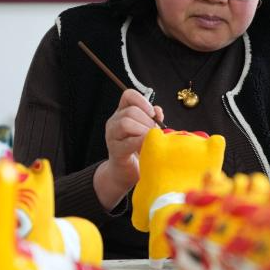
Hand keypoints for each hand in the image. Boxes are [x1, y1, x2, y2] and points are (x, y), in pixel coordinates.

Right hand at [93, 89, 164, 209]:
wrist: (126, 174)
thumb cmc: (139, 150)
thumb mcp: (148, 131)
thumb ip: (153, 119)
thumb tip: (158, 111)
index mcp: (122, 113)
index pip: (128, 96)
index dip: (142, 100)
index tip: (152, 113)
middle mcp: (114, 122)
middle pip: (131, 111)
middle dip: (147, 121)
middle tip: (155, 133)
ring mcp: (112, 136)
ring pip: (126, 123)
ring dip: (143, 131)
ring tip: (150, 141)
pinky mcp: (115, 151)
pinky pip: (128, 142)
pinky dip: (141, 143)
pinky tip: (147, 148)